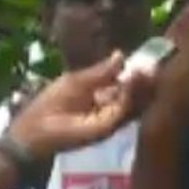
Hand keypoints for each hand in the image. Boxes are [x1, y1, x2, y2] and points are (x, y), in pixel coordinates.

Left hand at [8, 52, 144, 157]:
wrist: (34, 132)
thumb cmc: (50, 105)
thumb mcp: (76, 82)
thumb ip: (101, 72)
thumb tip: (122, 55)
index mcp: (100, 96)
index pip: (124, 84)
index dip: (134, 73)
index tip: (145, 60)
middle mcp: (108, 109)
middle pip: (132, 94)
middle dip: (143, 80)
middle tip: (154, 64)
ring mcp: (109, 120)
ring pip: (133, 103)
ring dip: (141, 86)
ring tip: (148, 69)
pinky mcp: (107, 128)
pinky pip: (124, 110)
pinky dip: (131, 95)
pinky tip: (135, 79)